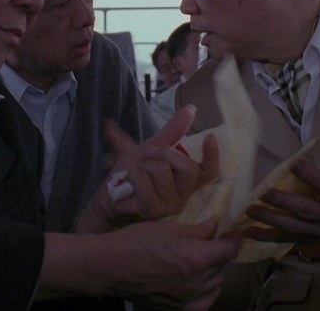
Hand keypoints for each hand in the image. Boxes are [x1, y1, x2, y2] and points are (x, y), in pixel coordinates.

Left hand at [76, 105, 218, 232]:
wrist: (107, 197)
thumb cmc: (131, 176)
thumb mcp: (150, 151)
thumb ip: (170, 133)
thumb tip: (190, 109)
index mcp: (184, 182)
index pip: (208, 172)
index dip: (212, 156)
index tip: (210, 137)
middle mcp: (182, 196)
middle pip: (187, 167)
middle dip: (163, 153)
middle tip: (148, 157)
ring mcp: (168, 205)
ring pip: (162, 170)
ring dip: (142, 166)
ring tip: (134, 175)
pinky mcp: (152, 210)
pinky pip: (143, 180)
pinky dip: (131, 175)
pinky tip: (126, 184)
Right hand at [106, 218, 240, 309]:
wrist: (110, 267)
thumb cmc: (137, 241)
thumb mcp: (169, 228)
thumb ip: (198, 230)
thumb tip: (217, 225)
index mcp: (196, 258)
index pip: (229, 249)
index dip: (234, 238)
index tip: (234, 231)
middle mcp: (196, 282)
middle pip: (223, 267)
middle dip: (221, 252)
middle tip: (213, 241)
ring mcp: (187, 299)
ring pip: (215, 285)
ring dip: (214, 272)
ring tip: (203, 260)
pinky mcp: (177, 309)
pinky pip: (203, 303)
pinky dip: (207, 293)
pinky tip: (200, 284)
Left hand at [242, 158, 319, 242]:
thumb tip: (318, 145)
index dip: (311, 175)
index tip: (295, 163)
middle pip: (305, 210)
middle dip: (283, 202)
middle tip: (263, 193)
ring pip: (293, 227)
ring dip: (270, 219)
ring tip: (250, 211)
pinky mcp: (312, 240)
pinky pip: (288, 240)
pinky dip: (268, 237)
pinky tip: (250, 232)